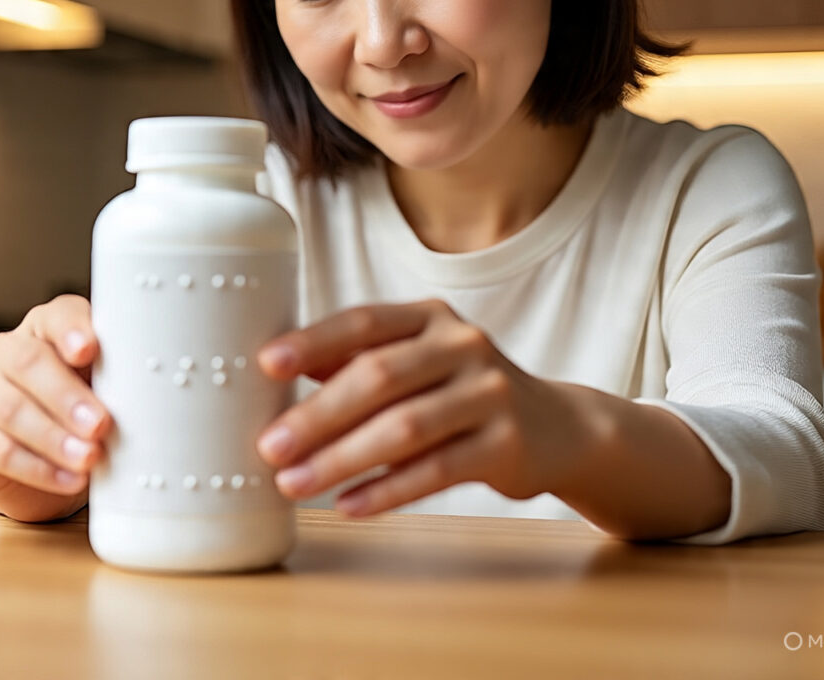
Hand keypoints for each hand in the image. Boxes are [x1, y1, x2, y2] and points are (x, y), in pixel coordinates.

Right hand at [0, 294, 111, 521]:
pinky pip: (0, 452)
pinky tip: (70, 479)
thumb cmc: (91, 400)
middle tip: (101, 424)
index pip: (58, 315)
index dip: (72, 330)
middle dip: (67, 396)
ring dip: (55, 438)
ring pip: (12, 409)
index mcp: (48, 327)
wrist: (49, 451)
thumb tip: (163, 386)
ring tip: (91, 458)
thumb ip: (124, 372)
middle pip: (29, 363)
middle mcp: (10, 352)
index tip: (90, 351)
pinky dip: (40, 468)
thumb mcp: (108, 380)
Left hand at [255, 299, 574, 516]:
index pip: (365, 321)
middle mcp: (463, 345)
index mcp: (431, 316)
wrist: (558, 426)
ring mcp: (490, 392)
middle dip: (318, 414)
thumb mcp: (420, 361)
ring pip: (405, 427)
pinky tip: (349, 506)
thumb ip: (362, 359)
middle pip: (380, 376)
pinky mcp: (508, 444)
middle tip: (270, 447)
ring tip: (294, 484)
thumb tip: (283, 365)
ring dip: (342, 458)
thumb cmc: (465, 390)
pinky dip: (388, 490)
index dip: (314, 341)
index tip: (265, 365)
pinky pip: (438, 470)